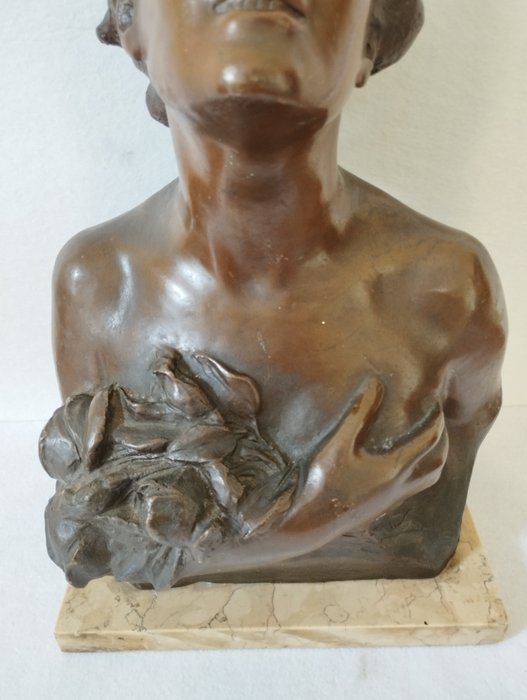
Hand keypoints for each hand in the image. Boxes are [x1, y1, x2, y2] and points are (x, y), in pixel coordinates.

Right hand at [287, 376, 447, 531]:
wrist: (310, 523)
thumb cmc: (324, 480)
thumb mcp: (339, 442)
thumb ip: (359, 413)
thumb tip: (375, 383)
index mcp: (395, 468)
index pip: (429, 439)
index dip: (435, 419)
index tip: (433, 403)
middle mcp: (400, 486)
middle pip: (436, 463)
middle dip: (441, 442)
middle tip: (434, 423)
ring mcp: (392, 500)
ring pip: (426, 479)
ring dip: (431, 460)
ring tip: (422, 443)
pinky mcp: (381, 509)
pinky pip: (411, 489)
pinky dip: (415, 474)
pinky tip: (398, 465)